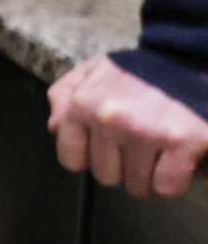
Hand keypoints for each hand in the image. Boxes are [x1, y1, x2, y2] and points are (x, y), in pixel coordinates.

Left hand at [49, 58, 207, 198]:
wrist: (187, 57)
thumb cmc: (139, 69)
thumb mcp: (92, 70)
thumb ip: (64, 96)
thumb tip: (55, 127)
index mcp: (82, 104)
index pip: (72, 159)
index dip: (92, 158)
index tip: (107, 148)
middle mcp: (109, 120)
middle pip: (107, 176)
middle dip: (123, 166)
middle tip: (138, 146)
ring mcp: (144, 133)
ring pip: (138, 186)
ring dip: (149, 174)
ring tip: (158, 149)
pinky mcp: (179, 143)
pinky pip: (167, 187)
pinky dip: (174, 181)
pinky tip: (176, 160)